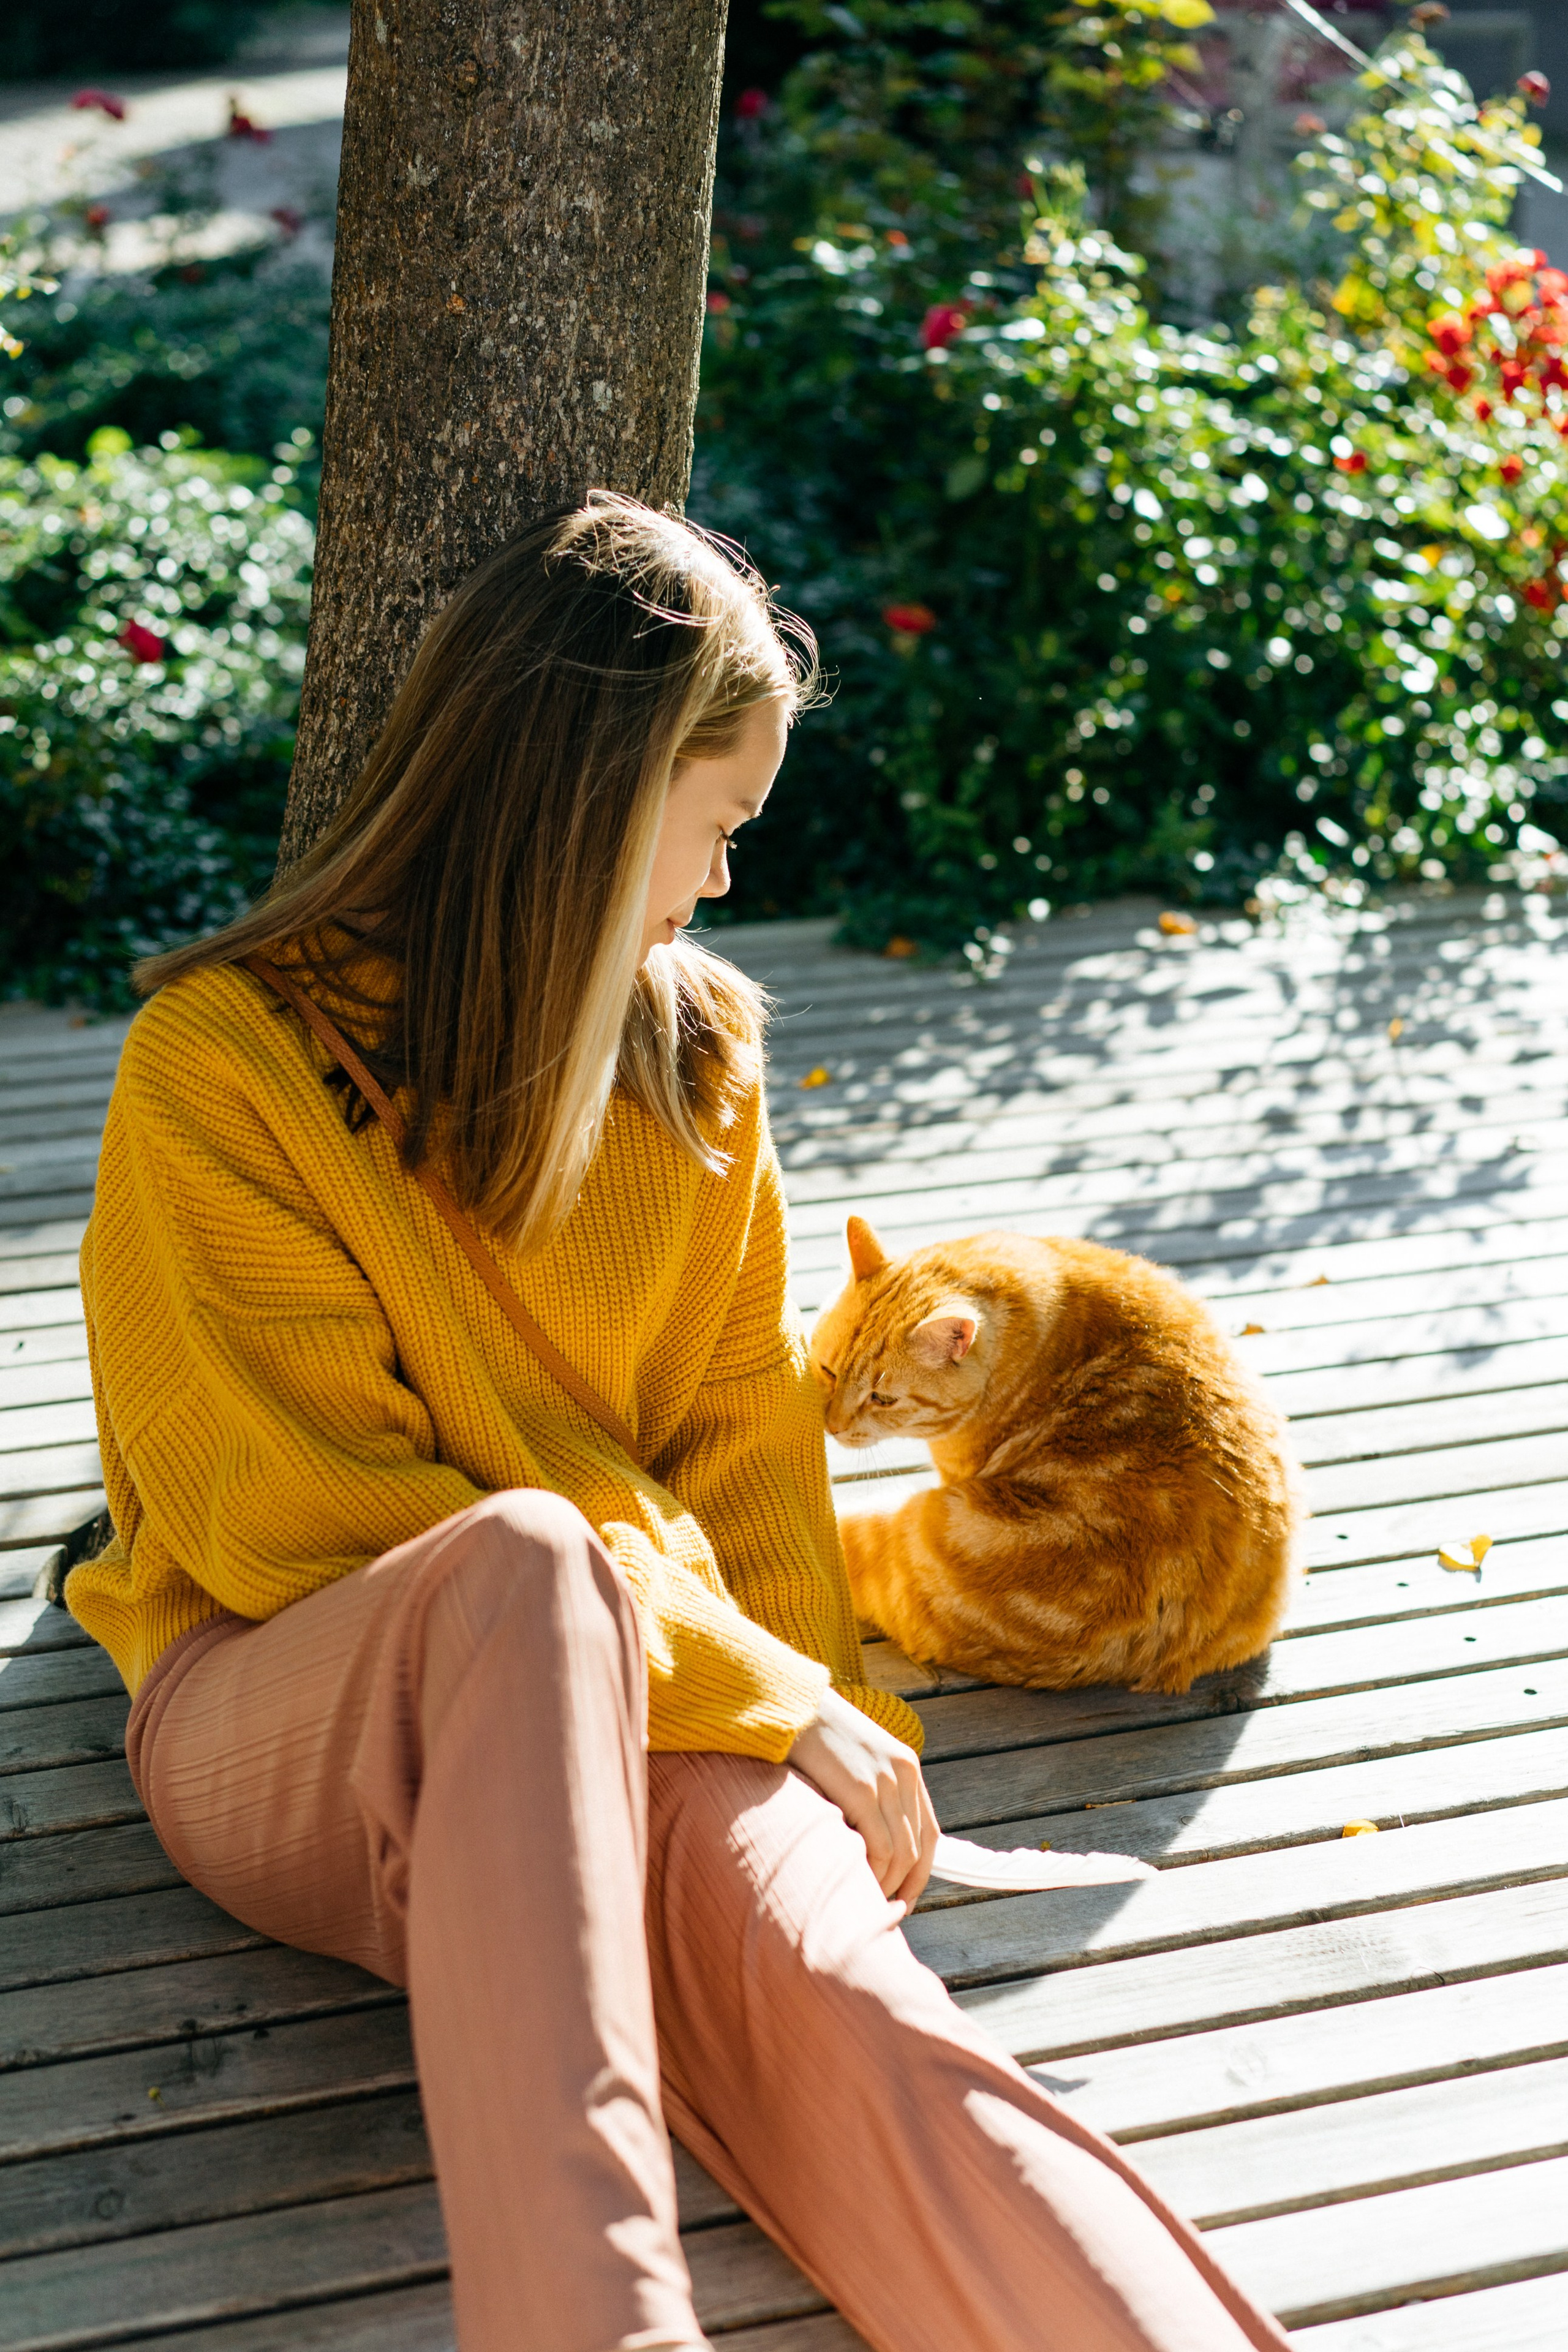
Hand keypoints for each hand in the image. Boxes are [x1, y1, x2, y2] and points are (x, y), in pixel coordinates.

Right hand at [788, 1687, 938, 1906]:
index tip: (903, 1898)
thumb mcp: (851, 1765)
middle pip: (919, 1849)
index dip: (920, 1873)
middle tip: (881, 1910)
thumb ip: (868, 1797)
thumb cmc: (809, 1739)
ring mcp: (884, 1781)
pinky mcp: (861, 1789)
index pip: (929, 1834)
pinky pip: (880, 1847)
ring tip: (861, 1898)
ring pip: (902, 1854)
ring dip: (885, 1884)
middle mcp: (904, 1773)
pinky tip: (852, 1880)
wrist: (785, 1705)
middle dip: (903, 1886)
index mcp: (906, 1767)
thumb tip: (869, 1850)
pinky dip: (871, 1872)